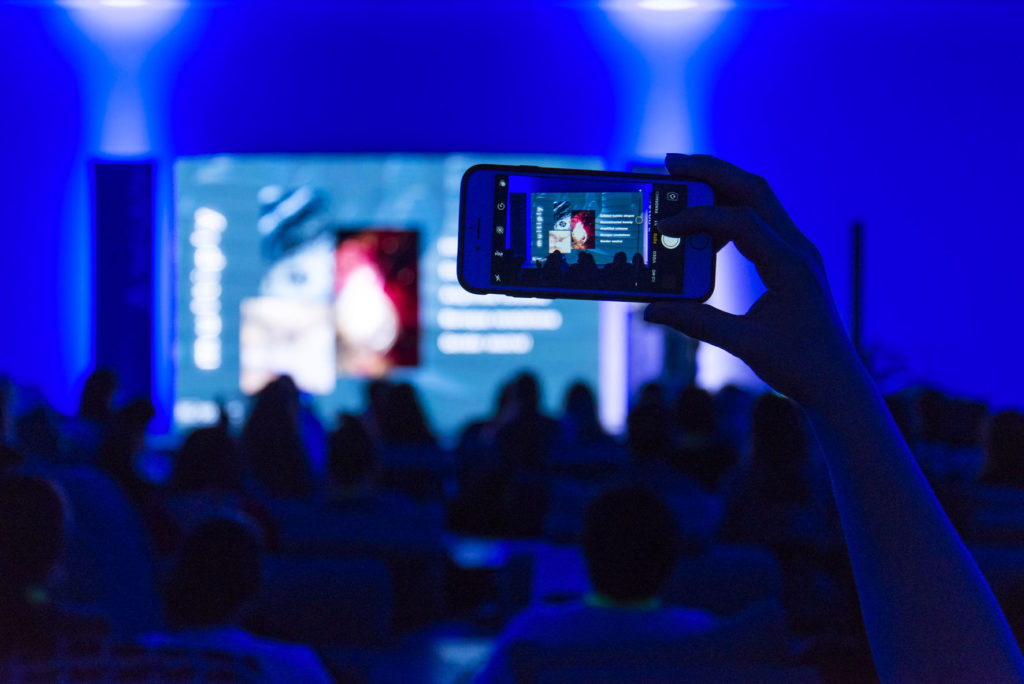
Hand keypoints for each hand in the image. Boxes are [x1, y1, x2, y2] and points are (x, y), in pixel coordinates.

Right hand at [644, 154, 862, 406]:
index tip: (665, 227)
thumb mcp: (745, 345)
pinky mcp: (792, 259)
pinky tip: (705, 228)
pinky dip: (730, 212)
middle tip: (670, 163)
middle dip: (711, 171)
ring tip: (682, 185)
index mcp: (792, 266)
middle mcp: (799, 249)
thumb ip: (697, 324)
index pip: (742, 221)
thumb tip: (652, 311)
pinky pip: (760, 220)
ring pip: (759, 199)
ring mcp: (798, 251)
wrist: (837, 383)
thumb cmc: (800, 366)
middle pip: (754, 189)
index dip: (699, 217)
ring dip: (721, 186)